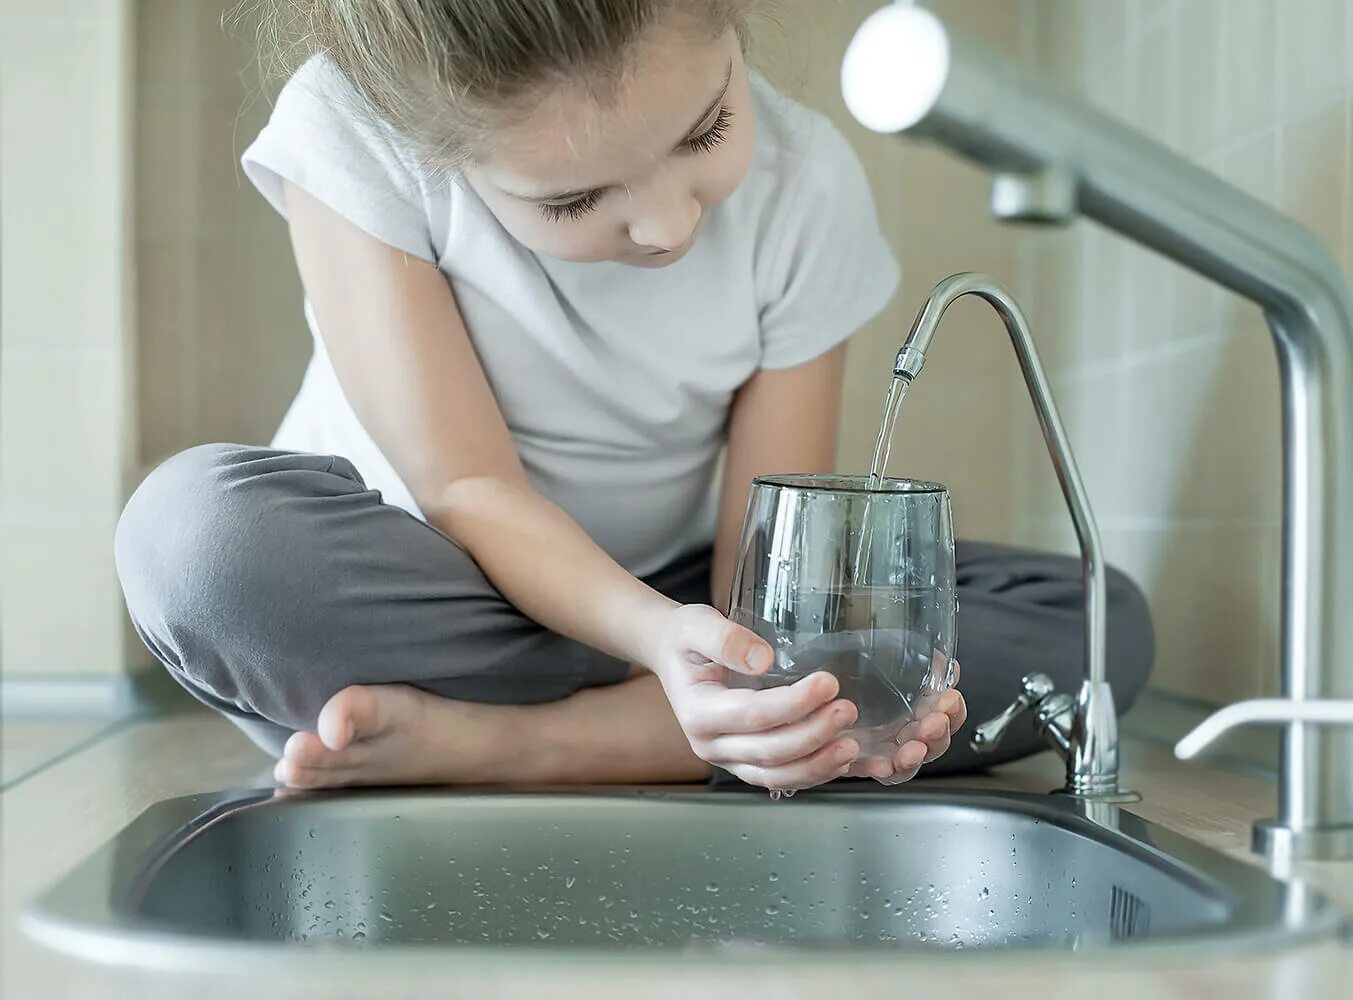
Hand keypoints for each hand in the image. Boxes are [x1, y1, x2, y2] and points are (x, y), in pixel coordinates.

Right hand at [649, 604, 859, 790]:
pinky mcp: (747, 762)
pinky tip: (846, 764)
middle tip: (847, 710)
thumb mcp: (696, 626)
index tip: (827, 684)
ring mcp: (729, 758)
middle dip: (813, 735)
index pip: (752, 715)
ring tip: (852, 747)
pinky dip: (817, 773)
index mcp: (697, 712)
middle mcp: (711, 744)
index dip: (793, 704)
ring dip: (818, 765)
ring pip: (777, 776)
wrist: (673, 656)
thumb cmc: (685, 640)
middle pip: (768, 752)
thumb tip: (763, 659)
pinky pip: (783, 777)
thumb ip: (726, 640)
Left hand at [844, 660, 966, 784]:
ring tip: (913, 750)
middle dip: (939, 732)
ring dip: (916, 755)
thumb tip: (942, 659)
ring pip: (912, 760)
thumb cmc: (849, 679)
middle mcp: (906, 731)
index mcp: (918, 707)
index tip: (950, 698)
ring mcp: (888, 750)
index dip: (954, 709)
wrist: (813, 701)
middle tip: (934, 722)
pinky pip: (879, 772)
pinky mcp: (865, 763)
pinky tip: (884, 765)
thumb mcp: (879, 663)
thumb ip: (918, 667)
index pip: (947, 713)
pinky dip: (885, 770)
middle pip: (935, 740)